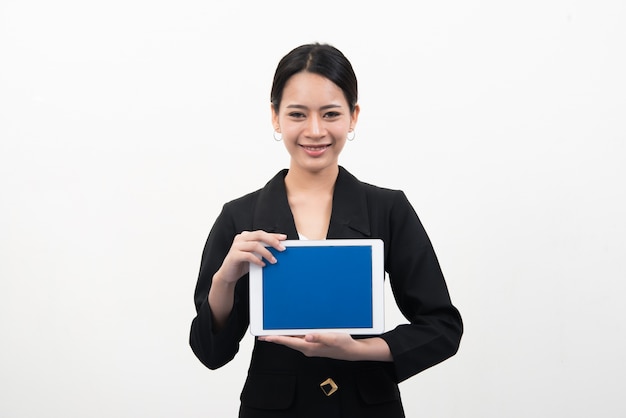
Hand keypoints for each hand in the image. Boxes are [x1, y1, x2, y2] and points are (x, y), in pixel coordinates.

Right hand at [216, 230, 286, 284]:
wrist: (228, 275)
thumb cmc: (242, 264)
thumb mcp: (254, 255)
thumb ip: (263, 249)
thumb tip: (279, 247)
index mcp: (246, 236)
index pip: (262, 233)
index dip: (274, 235)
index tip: (284, 238)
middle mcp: (241, 238)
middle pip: (259, 235)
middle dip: (272, 241)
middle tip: (282, 248)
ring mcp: (236, 246)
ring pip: (255, 245)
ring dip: (267, 253)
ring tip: (274, 260)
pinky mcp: (234, 255)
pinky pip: (248, 255)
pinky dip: (257, 260)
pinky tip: (263, 264)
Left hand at [258, 333, 391, 361]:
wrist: (352, 351)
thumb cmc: (343, 344)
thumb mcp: (333, 338)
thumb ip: (320, 337)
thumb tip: (307, 336)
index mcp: (309, 347)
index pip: (288, 342)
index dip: (276, 339)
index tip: (264, 337)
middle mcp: (307, 348)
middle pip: (287, 342)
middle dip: (275, 338)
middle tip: (262, 334)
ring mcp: (310, 347)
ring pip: (293, 341)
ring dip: (283, 336)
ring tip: (272, 332)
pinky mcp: (314, 345)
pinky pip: (299, 340)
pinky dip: (292, 336)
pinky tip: (291, 331)